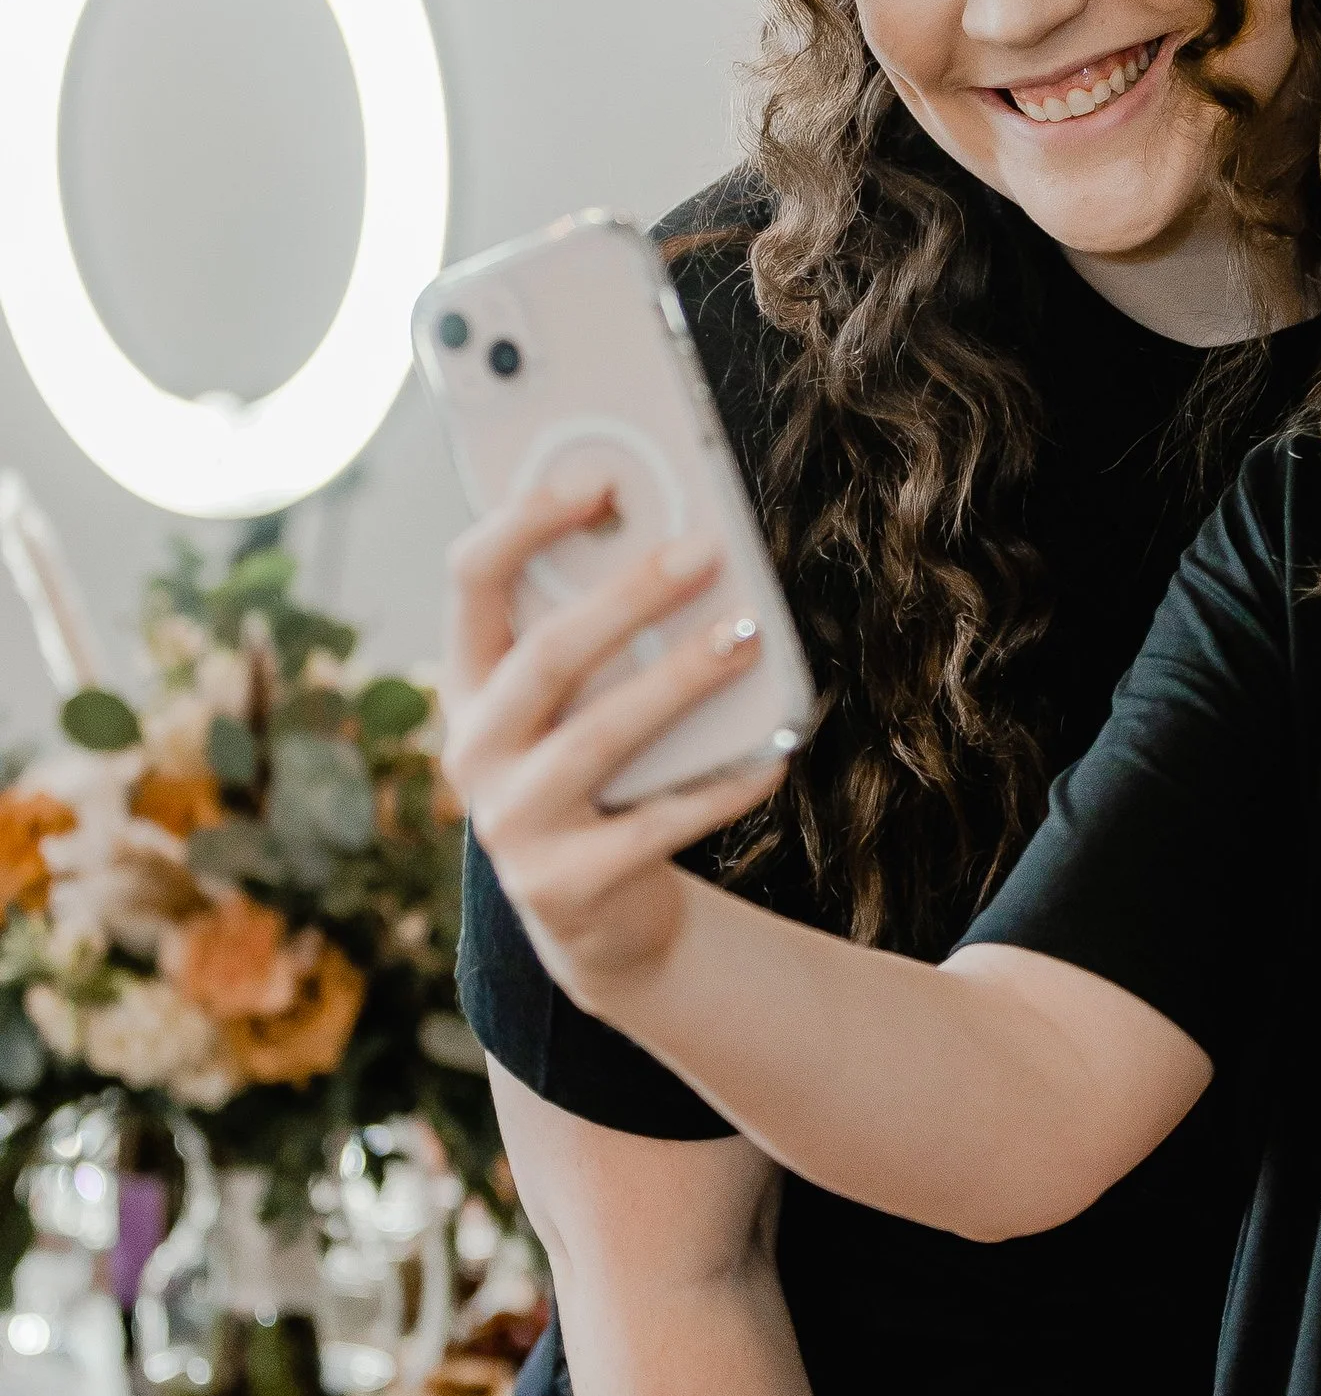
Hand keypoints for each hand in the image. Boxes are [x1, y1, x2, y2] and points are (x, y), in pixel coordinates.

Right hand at [441, 484, 787, 998]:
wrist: (598, 917)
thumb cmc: (604, 773)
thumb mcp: (583, 703)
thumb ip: (608, 633)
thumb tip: (692, 540)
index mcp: (471, 681)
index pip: (472, 580)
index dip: (526, 522)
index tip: (600, 479)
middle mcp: (474, 748)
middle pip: (547, 654)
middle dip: (628, 597)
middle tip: (703, 551)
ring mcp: (511, 823)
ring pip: (600, 736)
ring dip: (680, 680)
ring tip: (748, 635)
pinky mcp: (564, 885)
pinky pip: (655, 825)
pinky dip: (721, 787)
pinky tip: (774, 755)